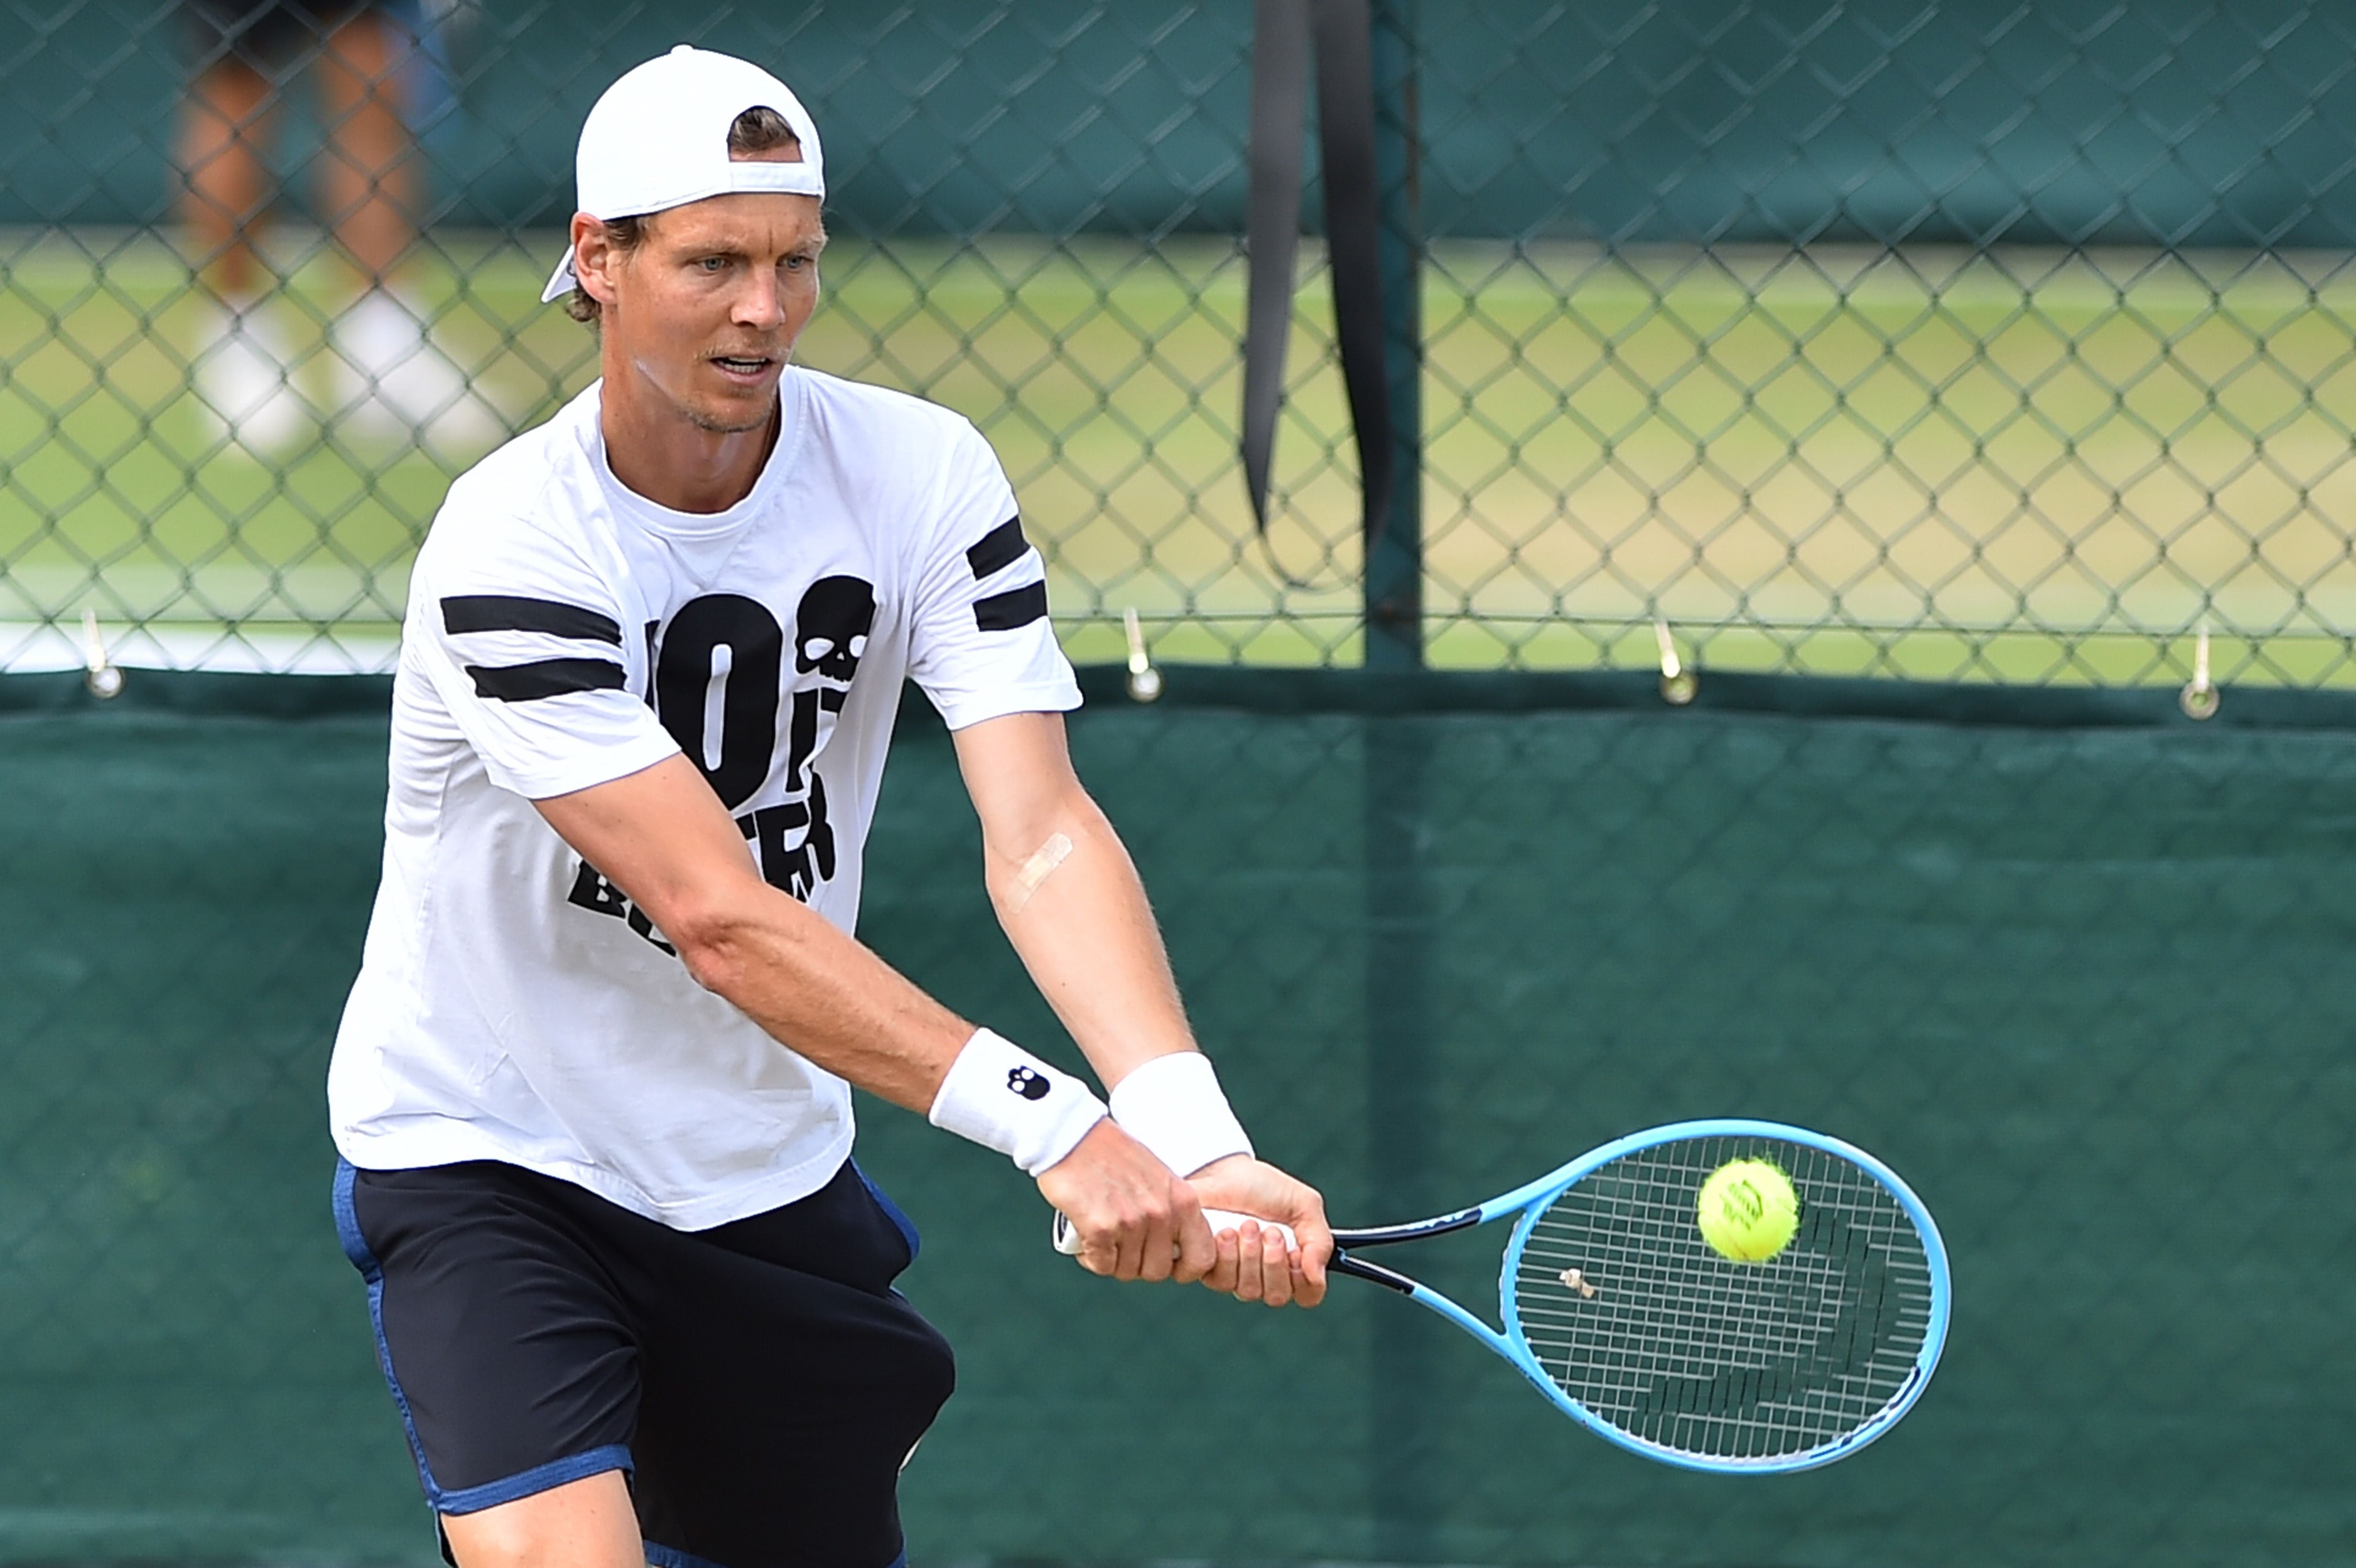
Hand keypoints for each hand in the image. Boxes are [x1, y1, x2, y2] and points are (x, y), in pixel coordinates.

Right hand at [1035, 1119, 1215, 1283]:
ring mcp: (1132, 1222)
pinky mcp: (1101, 1229)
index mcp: (1183, 1201)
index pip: (1202, 1258)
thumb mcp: (1159, 1178)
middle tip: (1122, 1245)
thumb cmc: (1112, 1154)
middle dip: (1138, 1264)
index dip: (1183, 1269)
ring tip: (1102, 1236)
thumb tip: (1173, 1250)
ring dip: (1112, 1260)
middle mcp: (1162, 1213)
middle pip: (1157, 1271)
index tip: (1164, 1260)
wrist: (1072, 1136)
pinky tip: (1087, 1238)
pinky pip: (1101, 1265)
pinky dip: (1091, 1257)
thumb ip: (1171, 1211)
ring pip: (1127, 1271)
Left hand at [1188, 1155, 1331, 1307]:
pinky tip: (1225, 1233)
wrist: (1223, 1171)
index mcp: (1293, 1262)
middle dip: (1273, 1261)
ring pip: (1249, 1290)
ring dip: (1249, 1255)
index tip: (1297, 1254)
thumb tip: (1317, 1275)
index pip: (1307, 1295)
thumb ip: (1319, 1241)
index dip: (1304, 1280)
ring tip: (1246, 1225)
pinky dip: (1226, 1254)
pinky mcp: (1209, 1269)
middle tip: (1270, 1231)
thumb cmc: (1263, 1187)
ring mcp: (1237, 1275)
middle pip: (1277, 1296)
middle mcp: (1266, 1275)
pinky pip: (1221, 1281)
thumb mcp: (1304, 1205)